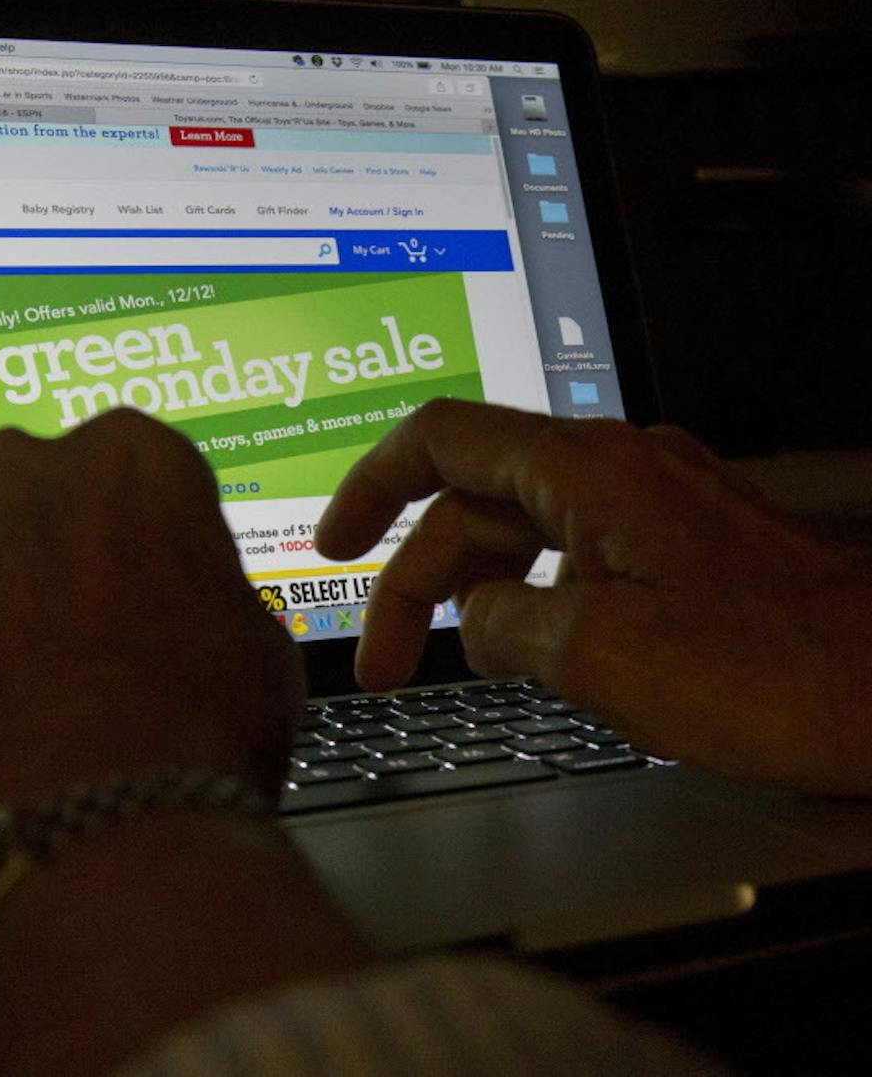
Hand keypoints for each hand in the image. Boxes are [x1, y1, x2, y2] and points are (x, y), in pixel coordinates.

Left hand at [0, 408, 303, 880]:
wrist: (80, 847)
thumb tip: (189, 619)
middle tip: (92, 637)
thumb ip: (206, 595)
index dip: (156, 539)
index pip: (142, 473)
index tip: (162, 586)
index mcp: (126, 459)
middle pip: (39, 501)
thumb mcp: (258, 648)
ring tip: (31, 700)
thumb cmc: (188, 739)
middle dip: (59, 555)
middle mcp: (13, 478)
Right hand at [315, 399, 871, 795]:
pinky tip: (529, 653)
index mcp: (588, 471)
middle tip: (382, 665)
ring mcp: (652, 505)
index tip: (335, 542)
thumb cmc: (775, 670)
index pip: (441, 440)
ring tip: (450, 667)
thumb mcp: (599, 655)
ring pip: (525, 533)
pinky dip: (531, 599)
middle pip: (474, 500)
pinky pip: (575, 556)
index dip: (370, 486)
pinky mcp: (679, 547)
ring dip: (472, 596)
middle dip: (415, 581)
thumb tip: (470, 621)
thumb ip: (502, 624)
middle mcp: (618, 470)